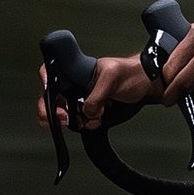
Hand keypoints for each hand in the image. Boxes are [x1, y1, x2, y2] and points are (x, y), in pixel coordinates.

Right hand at [35, 54, 160, 130]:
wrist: (148, 85)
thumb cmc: (133, 73)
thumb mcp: (113, 78)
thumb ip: (97, 95)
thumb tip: (87, 112)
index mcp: (78, 70)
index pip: (51, 71)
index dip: (44, 82)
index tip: (50, 93)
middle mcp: (77, 83)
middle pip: (52, 97)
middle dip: (52, 110)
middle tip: (63, 118)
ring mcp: (83, 97)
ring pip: (65, 112)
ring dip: (74, 120)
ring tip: (90, 119)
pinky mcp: (92, 109)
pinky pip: (81, 120)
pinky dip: (86, 124)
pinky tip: (97, 121)